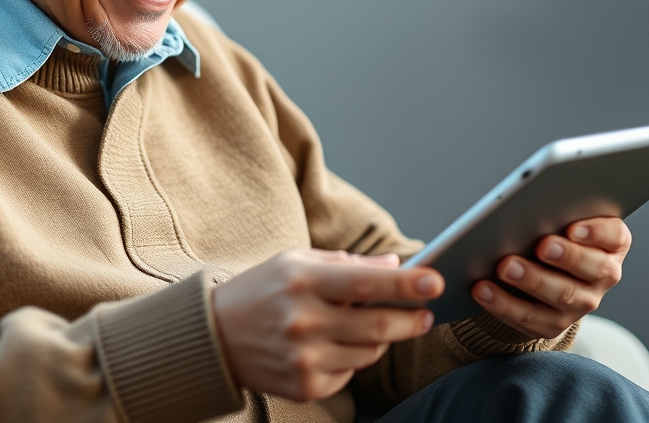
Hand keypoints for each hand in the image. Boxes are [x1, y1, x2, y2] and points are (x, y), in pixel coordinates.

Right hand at [211, 248, 442, 401]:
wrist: (214, 337)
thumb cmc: (261, 291)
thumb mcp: (295, 261)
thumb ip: (347, 263)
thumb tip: (394, 266)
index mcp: (301, 281)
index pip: (364, 283)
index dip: (404, 284)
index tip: (434, 281)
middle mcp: (302, 322)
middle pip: (377, 327)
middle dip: (410, 319)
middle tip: (425, 313)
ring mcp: (303, 359)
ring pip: (369, 353)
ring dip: (380, 339)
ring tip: (367, 324)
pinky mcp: (304, 386)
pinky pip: (350, 373)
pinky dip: (351, 357)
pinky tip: (332, 344)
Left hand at [472, 216, 630, 338]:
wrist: (545, 271)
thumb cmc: (554, 232)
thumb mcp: (561, 218)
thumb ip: (555, 211)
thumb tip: (528, 204)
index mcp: (611, 244)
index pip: (615, 236)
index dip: (597, 233)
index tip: (574, 227)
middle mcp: (602, 275)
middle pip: (592, 268)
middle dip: (566, 256)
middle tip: (541, 246)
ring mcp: (581, 302)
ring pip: (562, 296)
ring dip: (532, 281)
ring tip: (506, 267)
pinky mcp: (554, 323)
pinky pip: (530, 317)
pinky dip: (503, 304)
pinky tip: (483, 289)